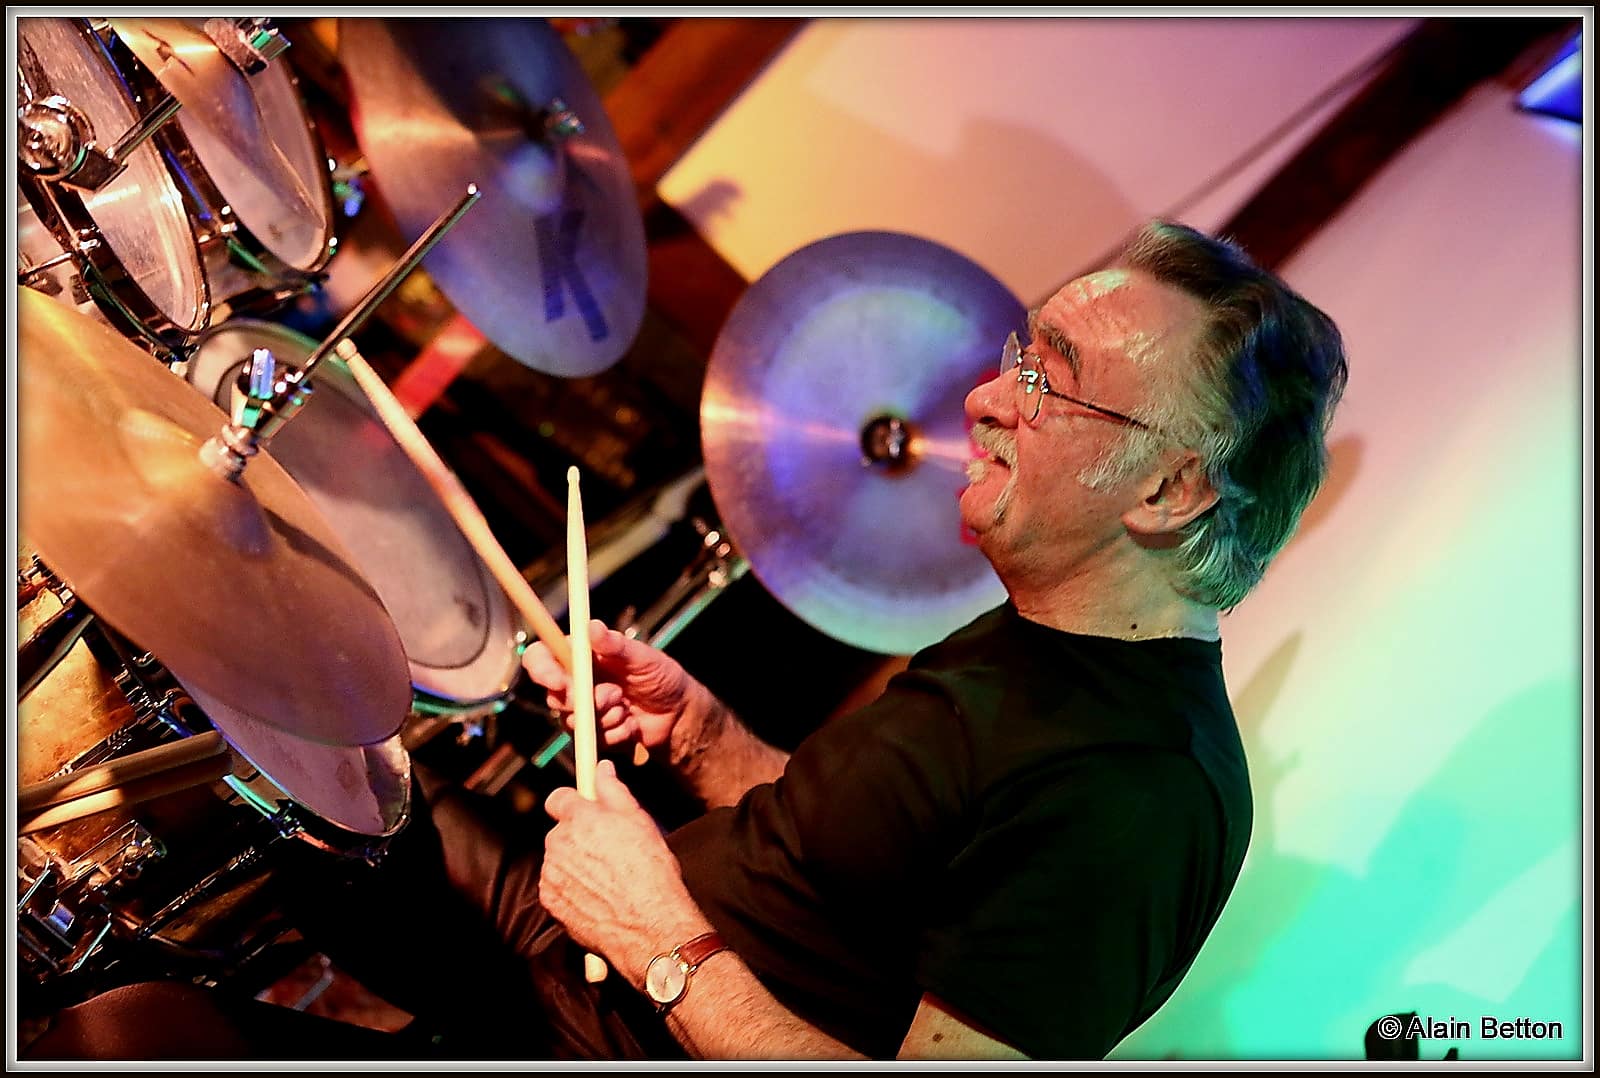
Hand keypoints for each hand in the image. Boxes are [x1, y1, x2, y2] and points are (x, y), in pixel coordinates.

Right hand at [522, 619, 698, 751]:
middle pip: (553, 695)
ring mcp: (583, 711)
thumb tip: (591, 625)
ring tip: (627, 706)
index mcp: (581, 657)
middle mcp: (576, 683)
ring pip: (572, 721)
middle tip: (613, 695)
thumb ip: (616, 644)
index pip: (542, 657)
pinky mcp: (593, 735)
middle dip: (581, 700)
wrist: (678, 714)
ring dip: (605, 716)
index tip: (558, 680)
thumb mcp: (643, 657)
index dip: (542, 668)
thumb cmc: (662, 677)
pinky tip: (631, 723)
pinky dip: (615, 732)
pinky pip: (592, 739)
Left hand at [539, 760, 706, 982]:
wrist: (647, 924)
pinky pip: (555, 886)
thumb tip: (602, 769)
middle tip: (608, 849)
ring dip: (574, 863)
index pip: (558, 798)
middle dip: (578, 836)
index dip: (573, 803)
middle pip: (560, 831)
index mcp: (579, 818)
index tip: (586, 810)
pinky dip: (570, 888)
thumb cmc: (650, 871)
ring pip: (558, 859)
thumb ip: (614, 790)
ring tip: (606, 877)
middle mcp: (558, 843)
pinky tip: (596, 895)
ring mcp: (551, 874)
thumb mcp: (639, 821)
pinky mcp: (550, 901)